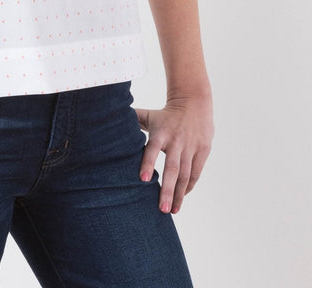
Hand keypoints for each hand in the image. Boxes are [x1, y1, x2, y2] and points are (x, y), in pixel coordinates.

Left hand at [135, 92, 213, 214]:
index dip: (147, 163)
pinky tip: (182, 197)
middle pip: (172, 169)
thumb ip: (132, 121)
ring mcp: (191, 147)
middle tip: (162, 210)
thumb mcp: (149, 115)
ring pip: (186, 175)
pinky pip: (195, 172)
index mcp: (161, 133)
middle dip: (167, 190)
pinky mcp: (203, 150)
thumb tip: (108, 119)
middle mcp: (176, 141)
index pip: (152, 149)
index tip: (142, 180)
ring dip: (179, 195)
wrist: (194, 102)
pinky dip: (189, 186)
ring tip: (172, 211)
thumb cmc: (166, 114)